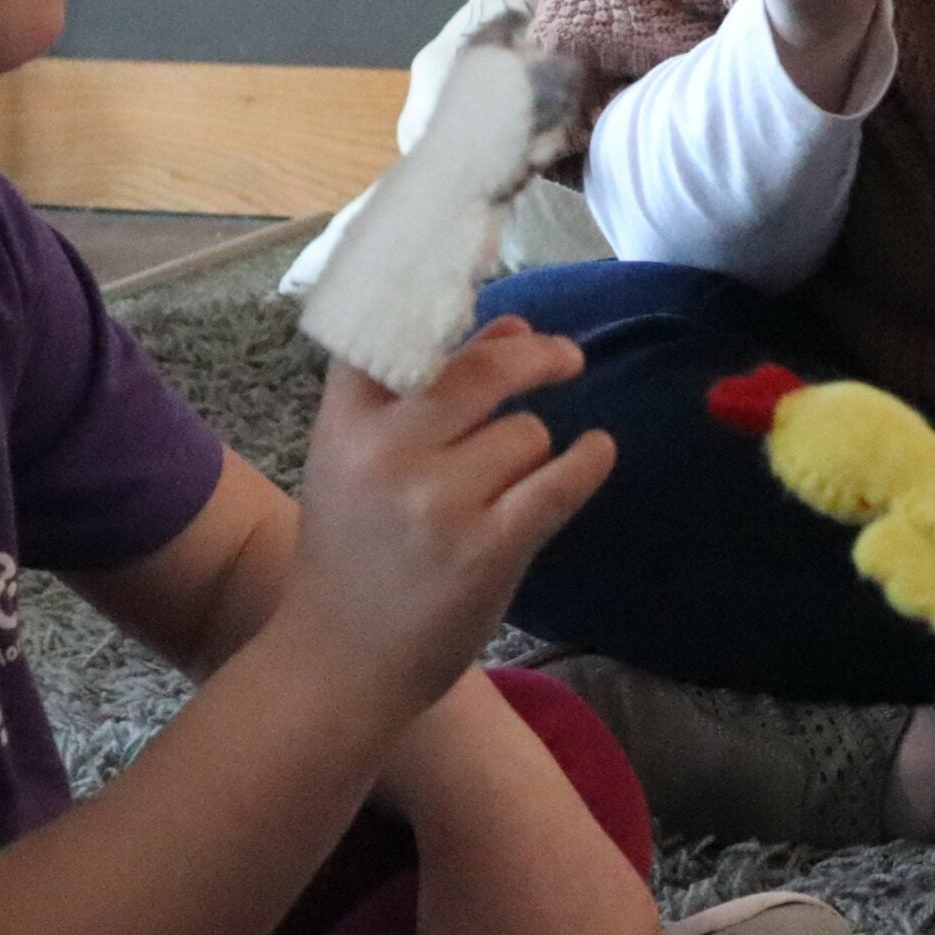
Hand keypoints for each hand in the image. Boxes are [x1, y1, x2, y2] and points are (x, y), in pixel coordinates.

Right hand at [282, 321, 616, 721]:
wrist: (338, 666)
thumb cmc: (356, 554)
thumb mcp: (361, 462)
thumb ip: (425, 391)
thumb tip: (512, 323)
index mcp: (347, 424)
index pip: (397, 332)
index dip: (445, 296)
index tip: (487, 267)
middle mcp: (387, 453)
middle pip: (485, 368)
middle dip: (536, 356)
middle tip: (566, 358)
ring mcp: (437, 502)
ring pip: (527, 432)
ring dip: (532, 450)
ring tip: (504, 488)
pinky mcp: (485, 548)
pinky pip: (560, 479)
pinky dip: (588, 461)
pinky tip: (597, 452)